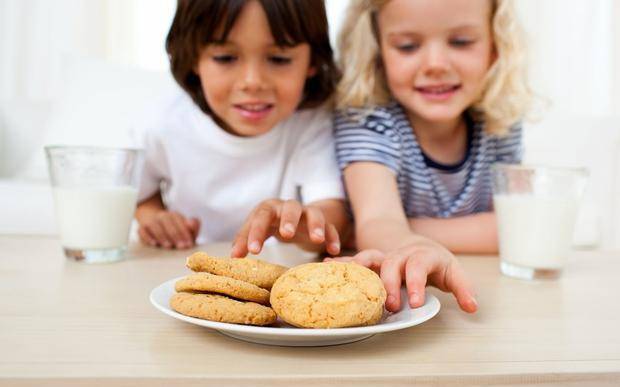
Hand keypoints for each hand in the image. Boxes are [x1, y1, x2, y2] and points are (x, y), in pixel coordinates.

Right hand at [137, 210, 199, 248]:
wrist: (153, 220)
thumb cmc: (174, 228)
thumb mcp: (185, 227)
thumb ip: (193, 226)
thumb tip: (192, 224)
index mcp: (174, 215)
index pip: (180, 222)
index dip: (185, 233)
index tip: (189, 244)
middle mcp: (162, 216)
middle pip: (168, 224)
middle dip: (176, 235)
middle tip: (181, 246)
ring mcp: (151, 221)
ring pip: (155, 226)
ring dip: (162, 236)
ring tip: (169, 246)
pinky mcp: (142, 228)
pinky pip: (142, 231)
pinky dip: (148, 237)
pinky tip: (154, 243)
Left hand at [231, 199, 340, 257]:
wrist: (294, 217)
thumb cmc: (271, 224)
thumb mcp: (257, 230)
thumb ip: (245, 240)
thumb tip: (234, 257)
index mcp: (270, 208)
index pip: (261, 216)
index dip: (256, 232)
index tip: (253, 251)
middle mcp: (289, 208)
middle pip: (291, 207)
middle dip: (289, 220)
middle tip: (286, 234)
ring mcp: (308, 214)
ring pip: (314, 213)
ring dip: (316, 225)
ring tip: (317, 240)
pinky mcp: (323, 222)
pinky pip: (330, 227)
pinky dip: (332, 237)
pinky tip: (333, 251)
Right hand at [324, 242, 476, 313]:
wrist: (418, 244)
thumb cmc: (436, 263)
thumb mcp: (453, 273)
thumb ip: (462, 289)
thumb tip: (472, 307)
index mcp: (423, 255)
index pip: (419, 265)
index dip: (416, 283)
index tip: (414, 303)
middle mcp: (402, 253)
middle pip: (392, 263)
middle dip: (389, 284)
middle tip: (390, 306)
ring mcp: (385, 255)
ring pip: (370, 257)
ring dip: (358, 268)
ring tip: (344, 276)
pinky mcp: (372, 261)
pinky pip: (355, 260)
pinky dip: (341, 263)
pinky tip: (325, 265)